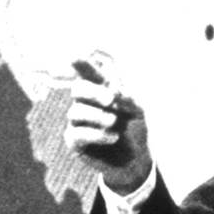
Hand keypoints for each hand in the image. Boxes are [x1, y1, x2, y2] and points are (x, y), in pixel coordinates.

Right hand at [63, 52, 152, 193]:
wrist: (136, 159)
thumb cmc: (136, 129)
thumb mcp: (138, 111)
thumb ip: (128, 99)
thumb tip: (114, 92)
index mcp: (100, 90)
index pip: (88, 72)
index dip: (81, 63)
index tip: (75, 54)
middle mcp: (85, 104)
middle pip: (78, 89)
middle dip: (94, 92)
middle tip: (112, 99)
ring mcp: (78, 122)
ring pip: (76, 112)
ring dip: (99, 116)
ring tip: (116, 123)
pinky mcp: (75, 142)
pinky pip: (78, 134)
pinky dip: (97, 134)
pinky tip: (113, 137)